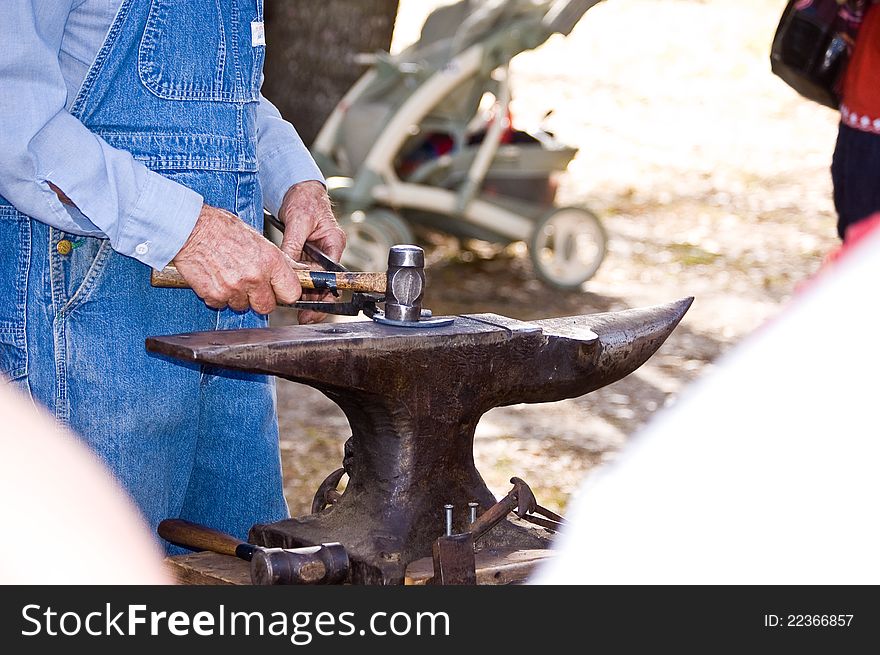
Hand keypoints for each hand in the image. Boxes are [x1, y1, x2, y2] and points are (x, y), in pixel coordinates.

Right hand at [172, 203, 305, 313]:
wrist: (189, 228)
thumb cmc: (220, 227)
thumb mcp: (257, 238)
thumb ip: (273, 260)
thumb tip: (287, 272)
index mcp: (270, 261)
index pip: (291, 293)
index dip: (284, 293)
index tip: (279, 291)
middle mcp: (255, 277)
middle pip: (267, 307)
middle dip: (260, 299)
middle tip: (251, 286)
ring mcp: (234, 288)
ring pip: (242, 306)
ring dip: (237, 297)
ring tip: (229, 276)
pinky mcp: (215, 295)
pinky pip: (222, 304)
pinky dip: (218, 296)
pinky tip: (215, 278)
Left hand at [277, 181, 346, 323]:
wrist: (297, 187)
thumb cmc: (304, 198)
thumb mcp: (298, 221)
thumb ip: (293, 245)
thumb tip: (287, 266)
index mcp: (334, 243)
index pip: (332, 275)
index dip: (324, 294)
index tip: (314, 306)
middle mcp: (328, 251)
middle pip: (323, 283)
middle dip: (314, 300)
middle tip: (303, 316)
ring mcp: (316, 253)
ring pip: (312, 280)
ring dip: (302, 292)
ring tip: (291, 307)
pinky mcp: (305, 252)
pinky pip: (301, 271)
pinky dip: (294, 280)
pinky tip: (285, 289)